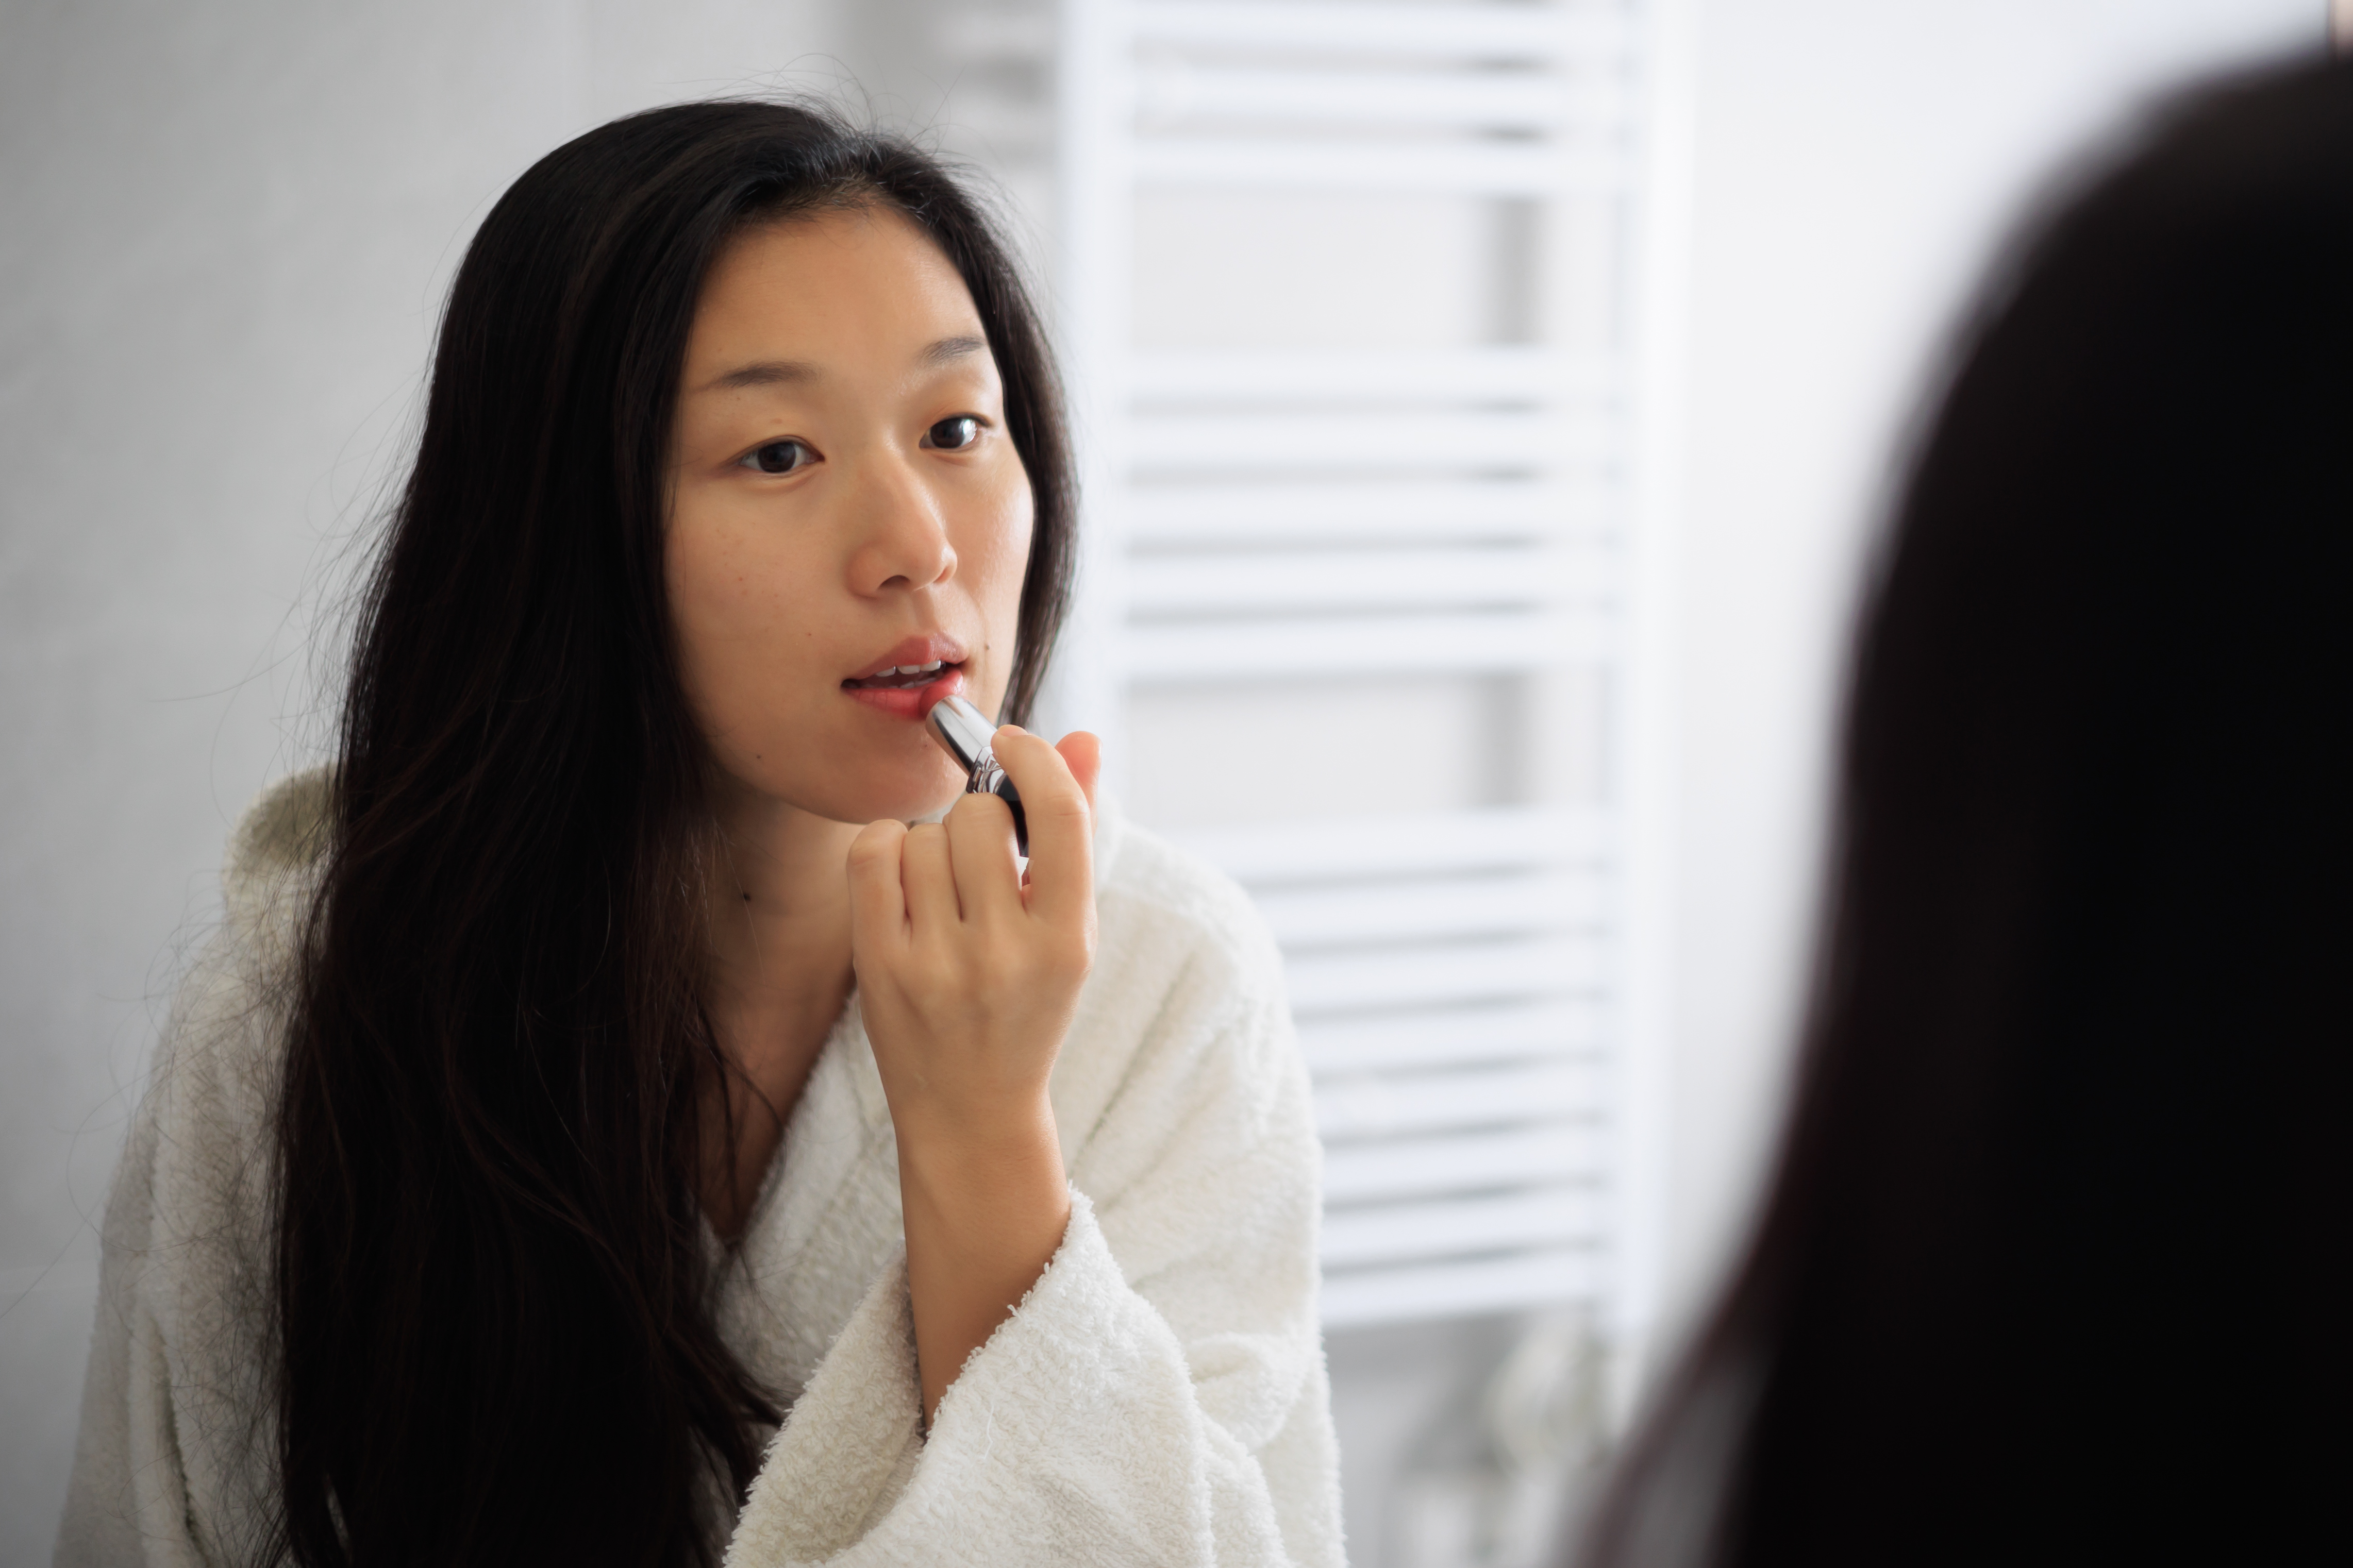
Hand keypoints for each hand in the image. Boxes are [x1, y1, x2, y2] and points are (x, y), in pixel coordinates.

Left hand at [847, 727, 1100, 1421]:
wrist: (970, 1110)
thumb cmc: (1025, 1003)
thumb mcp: (1066, 929)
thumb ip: (1073, 831)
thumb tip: (1081, 737)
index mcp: (1068, 941)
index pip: (1059, 816)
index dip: (1035, 758)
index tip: (1015, 740)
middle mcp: (1006, 953)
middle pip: (979, 816)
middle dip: (977, 822)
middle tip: (981, 862)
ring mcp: (937, 963)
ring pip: (924, 834)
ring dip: (931, 845)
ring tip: (945, 893)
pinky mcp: (879, 966)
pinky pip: (872, 852)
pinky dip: (885, 850)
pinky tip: (902, 881)